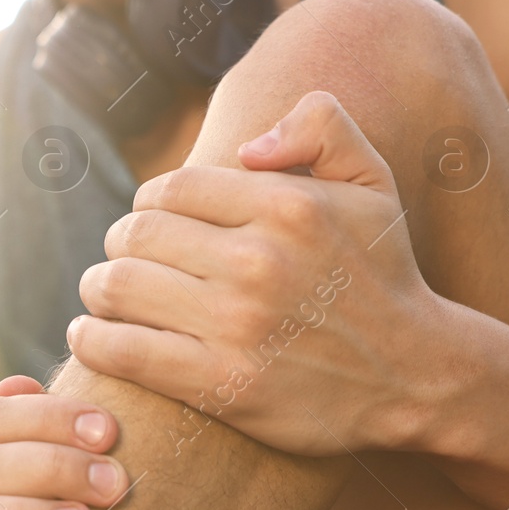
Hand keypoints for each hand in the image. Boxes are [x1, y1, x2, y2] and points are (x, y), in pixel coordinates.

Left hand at [68, 91, 449, 455]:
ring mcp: (237, 326)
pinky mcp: (221, 384)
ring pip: (118, 286)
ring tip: (102, 293)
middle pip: (135, 235)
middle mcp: (259, 261)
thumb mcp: (373, 183)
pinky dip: (91, 339)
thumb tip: (246, 146)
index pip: (171, 188)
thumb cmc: (382, 275)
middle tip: (122, 259)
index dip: (148, 204)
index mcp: (286, 206)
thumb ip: (323, 125)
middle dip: (117, 244)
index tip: (152, 223)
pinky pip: (122, 350)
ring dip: (97, 288)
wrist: (418, 377)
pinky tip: (90, 334)